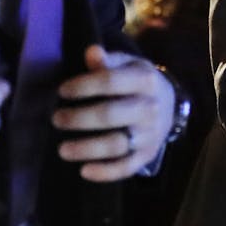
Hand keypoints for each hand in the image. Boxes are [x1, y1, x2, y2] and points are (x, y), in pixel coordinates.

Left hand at [51, 45, 174, 180]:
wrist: (170, 104)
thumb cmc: (138, 82)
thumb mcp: (128, 65)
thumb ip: (108, 61)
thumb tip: (91, 52)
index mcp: (145, 81)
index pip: (110, 82)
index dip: (83, 86)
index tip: (62, 91)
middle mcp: (150, 108)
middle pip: (110, 115)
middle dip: (79, 118)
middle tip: (56, 119)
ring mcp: (150, 134)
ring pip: (117, 145)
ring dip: (87, 149)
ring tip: (62, 149)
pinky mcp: (147, 155)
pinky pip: (127, 168)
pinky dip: (106, 173)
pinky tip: (84, 171)